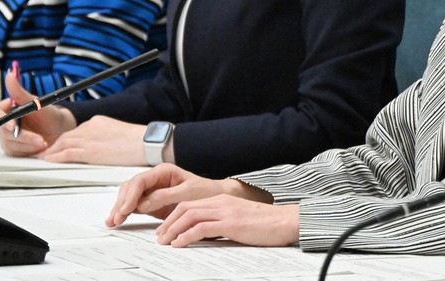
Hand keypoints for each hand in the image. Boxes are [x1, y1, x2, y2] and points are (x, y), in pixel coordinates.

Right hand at [0, 71, 76, 155]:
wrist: (59, 131)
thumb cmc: (49, 115)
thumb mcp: (38, 102)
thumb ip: (20, 91)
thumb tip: (9, 75)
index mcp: (7, 109)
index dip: (1, 120)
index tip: (13, 126)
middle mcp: (5, 123)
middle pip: (3, 131)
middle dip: (24, 136)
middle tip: (40, 139)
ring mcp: (7, 137)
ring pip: (11, 143)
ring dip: (29, 144)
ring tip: (44, 141)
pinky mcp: (13, 149)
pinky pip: (16, 152)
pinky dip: (30, 150)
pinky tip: (40, 146)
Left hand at [41, 115, 146, 164]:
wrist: (146, 143)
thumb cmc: (139, 141)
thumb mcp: (119, 134)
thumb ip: (105, 138)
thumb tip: (101, 148)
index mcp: (99, 121)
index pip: (77, 131)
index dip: (66, 139)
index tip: (61, 145)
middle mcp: (91, 127)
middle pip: (67, 136)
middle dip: (55, 144)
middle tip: (47, 151)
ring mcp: (89, 138)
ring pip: (63, 144)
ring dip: (52, 151)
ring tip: (44, 157)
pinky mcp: (89, 151)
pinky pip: (66, 154)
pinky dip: (55, 157)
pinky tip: (49, 160)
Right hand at [107, 163, 228, 226]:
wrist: (214, 197)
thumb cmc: (205, 192)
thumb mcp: (187, 193)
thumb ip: (165, 196)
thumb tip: (143, 203)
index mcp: (163, 171)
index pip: (140, 181)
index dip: (130, 195)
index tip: (125, 209)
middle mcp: (155, 179)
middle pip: (130, 187)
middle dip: (121, 202)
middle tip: (116, 218)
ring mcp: (152, 190)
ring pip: (128, 195)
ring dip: (120, 208)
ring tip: (112, 222)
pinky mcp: (151, 202)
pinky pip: (134, 205)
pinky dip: (125, 212)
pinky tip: (118, 221)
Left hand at [156, 195, 299, 247]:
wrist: (285, 221)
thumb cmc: (266, 223)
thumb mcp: (239, 219)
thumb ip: (222, 221)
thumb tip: (205, 233)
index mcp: (222, 199)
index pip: (191, 203)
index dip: (174, 215)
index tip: (165, 227)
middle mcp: (221, 202)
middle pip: (185, 206)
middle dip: (168, 221)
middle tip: (159, 236)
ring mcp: (225, 211)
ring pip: (190, 215)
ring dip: (173, 229)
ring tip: (164, 241)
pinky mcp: (230, 223)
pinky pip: (201, 228)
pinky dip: (186, 236)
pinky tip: (179, 244)